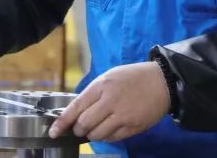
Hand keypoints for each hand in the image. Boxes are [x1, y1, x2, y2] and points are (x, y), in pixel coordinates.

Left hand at [49, 62, 169, 141]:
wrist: (162, 82)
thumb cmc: (133, 77)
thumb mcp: (109, 77)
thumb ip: (93, 93)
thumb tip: (76, 112)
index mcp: (102, 85)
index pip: (76, 107)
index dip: (62, 122)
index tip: (53, 131)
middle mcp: (110, 101)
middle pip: (84, 124)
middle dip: (78, 129)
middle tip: (80, 127)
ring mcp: (122, 115)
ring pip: (96, 135)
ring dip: (91, 134)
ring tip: (96, 127)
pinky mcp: (133, 127)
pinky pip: (112, 138)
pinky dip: (106, 136)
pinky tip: (110, 128)